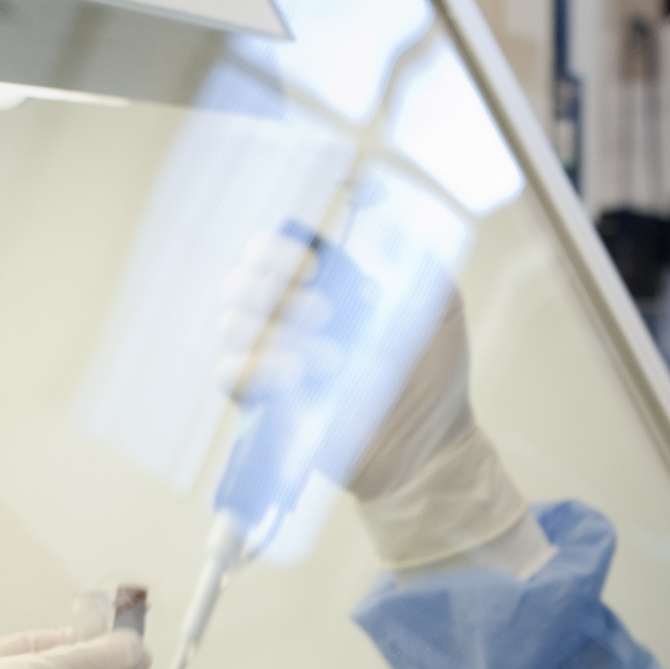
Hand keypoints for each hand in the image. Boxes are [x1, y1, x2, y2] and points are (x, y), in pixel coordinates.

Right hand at [216, 229, 471, 502]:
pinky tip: (295, 374)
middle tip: (326, 313)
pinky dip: (255, 368)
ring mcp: (272, 361)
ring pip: (232, 327)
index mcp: (318, 286)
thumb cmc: (434, 371)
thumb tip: (389, 226)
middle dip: (271, 290)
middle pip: (238, 285)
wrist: (434, 442)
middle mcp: (285, 318)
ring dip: (276, 334)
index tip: (312, 266)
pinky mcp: (267, 406)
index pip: (266, 251)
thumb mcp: (440, 307)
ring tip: (331, 358)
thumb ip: (420, 263)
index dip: (274, 251)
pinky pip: (229, 376)